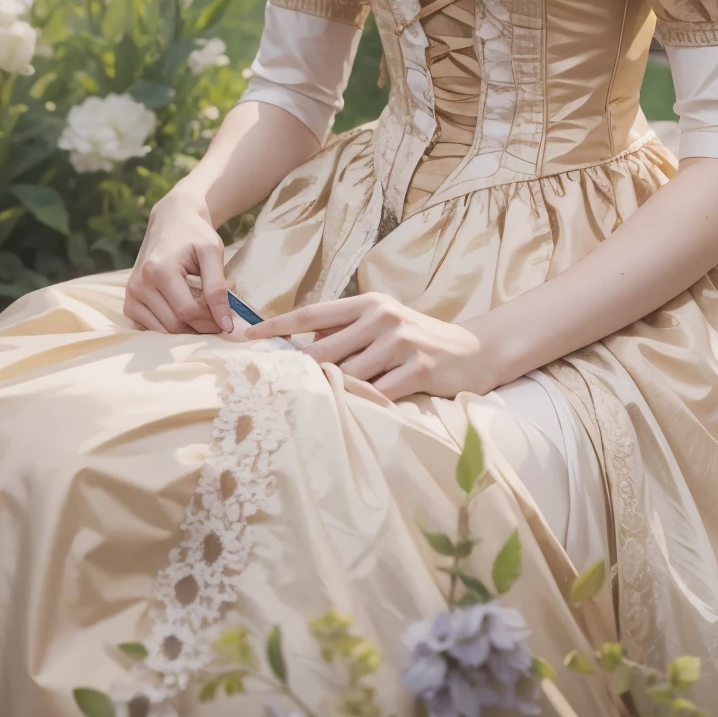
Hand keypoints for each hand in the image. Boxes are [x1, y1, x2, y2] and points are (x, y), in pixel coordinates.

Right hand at [125, 179, 238, 335]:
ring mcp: (131, 294)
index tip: (228, 321)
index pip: (188, 311)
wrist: (171, 220)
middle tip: (218, 320)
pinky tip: (184, 314)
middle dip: (200, 327)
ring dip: (186, 330)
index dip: (211, 320)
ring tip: (204, 316)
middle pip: (174, 324)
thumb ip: (218, 288)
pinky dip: (170, 328)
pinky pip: (151, 328)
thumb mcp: (212, 252)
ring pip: (163, 331)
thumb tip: (225, 324)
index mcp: (158, 270)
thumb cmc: (195, 234)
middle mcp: (139, 284)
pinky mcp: (129, 302)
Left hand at [255, 292, 498, 400]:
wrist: (471, 351)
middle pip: (322, 349)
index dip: (276, 326)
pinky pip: (378, 393)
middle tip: (277, 389)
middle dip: (300, 372)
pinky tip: (357, 412)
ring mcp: (400, 342)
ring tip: (320, 406)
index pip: (311, 313)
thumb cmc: (416, 339)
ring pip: (347, 375)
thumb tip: (300, 343)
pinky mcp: (418, 369)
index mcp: (367, 304)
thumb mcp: (381, 324)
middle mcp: (382, 317)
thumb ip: (344, 331)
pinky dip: (363, 404)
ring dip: (333, 393)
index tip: (245, 335)